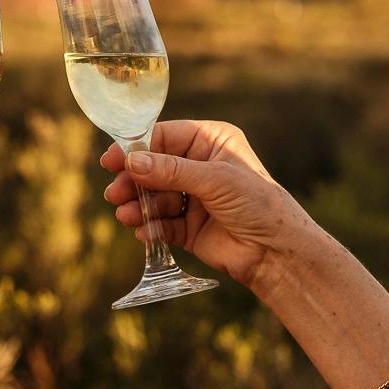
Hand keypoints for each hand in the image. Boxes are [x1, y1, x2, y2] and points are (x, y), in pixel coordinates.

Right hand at [100, 120, 313, 287]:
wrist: (276, 251)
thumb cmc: (257, 204)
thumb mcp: (215, 180)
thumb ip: (171, 171)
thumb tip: (132, 162)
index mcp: (210, 141)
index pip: (164, 137)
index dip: (136, 148)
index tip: (112, 160)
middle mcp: (199, 166)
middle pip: (153, 168)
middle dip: (134, 181)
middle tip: (116, 193)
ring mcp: (193, 197)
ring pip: (153, 197)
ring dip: (138, 206)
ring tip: (126, 215)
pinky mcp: (188, 227)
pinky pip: (161, 223)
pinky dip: (150, 227)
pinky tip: (144, 232)